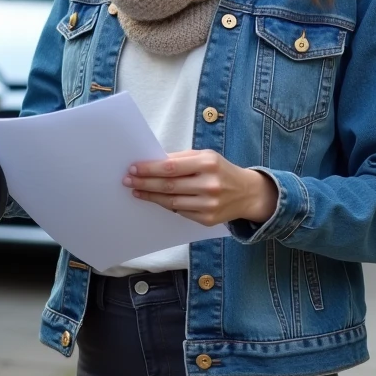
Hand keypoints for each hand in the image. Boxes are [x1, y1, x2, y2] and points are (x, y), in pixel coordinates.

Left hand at [124, 150, 278, 226]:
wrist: (248, 193)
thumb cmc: (221, 170)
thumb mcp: (204, 156)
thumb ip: (179, 158)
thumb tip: (151, 161)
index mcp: (208, 163)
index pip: (171, 167)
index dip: (149, 169)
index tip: (133, 168)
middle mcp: (209, 185)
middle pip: (168, 186)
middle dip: (145, 183)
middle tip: (128, 180)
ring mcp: (209, 204)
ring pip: (171, 202)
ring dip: (151, 196)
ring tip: (137, 191)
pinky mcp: (208, 219)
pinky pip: (180, 212)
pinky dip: (166, 205)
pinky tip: (155, 199)